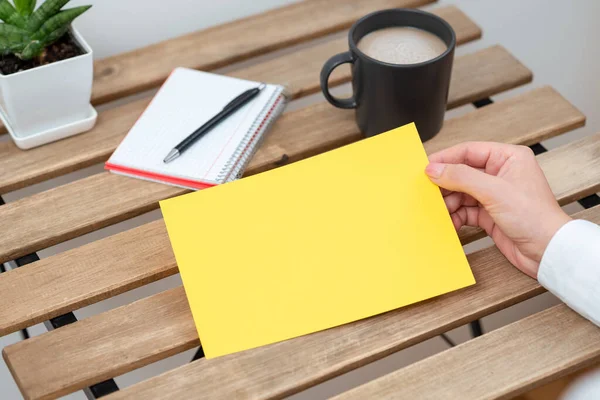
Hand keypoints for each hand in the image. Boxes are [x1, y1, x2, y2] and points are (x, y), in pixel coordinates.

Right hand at [425, 142, 570, 278]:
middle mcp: (501, 173)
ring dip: (448, 202)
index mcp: (508, 158)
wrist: (548, 252)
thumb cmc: (535, 217)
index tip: (425, 168)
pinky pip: (465, 210)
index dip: (446, 158)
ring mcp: (494, 195)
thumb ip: (461, 177)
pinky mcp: (490, 214)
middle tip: (427, 192)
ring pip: (461, 193)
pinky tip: (449, 222)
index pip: (469, 151)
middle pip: (462, 172)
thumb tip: (434, 169)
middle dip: (445, 184)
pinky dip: (455, 216)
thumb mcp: (494, 191)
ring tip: (439, 210)